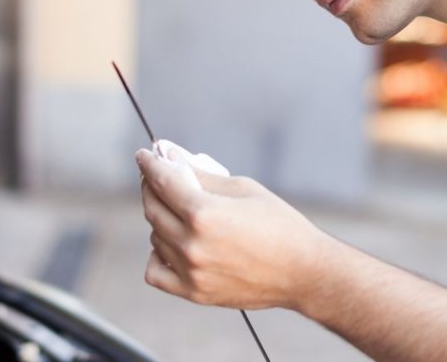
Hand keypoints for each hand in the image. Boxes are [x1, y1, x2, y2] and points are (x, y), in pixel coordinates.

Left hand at [136, 142, 329, 309]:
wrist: (302, 271)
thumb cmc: (279, 225)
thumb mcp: (242, 188)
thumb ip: (201, 173)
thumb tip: (170, 156)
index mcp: (203, 213)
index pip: (162, 181)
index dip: (149, 164)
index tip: (144, 155)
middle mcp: (191, 244)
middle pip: (153, 207)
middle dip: (153, 187)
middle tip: (161, 177)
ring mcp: (190, 271)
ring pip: (155, 236)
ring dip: (162, 218)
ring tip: (183, 210)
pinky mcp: (194, 292)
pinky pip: (156, 271)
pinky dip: (159, 254)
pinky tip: (174, 244)